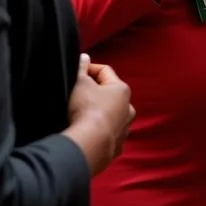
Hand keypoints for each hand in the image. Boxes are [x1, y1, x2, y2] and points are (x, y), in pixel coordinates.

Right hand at [64, 54, 134, 175]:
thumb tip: (84, 58)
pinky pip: (108, 135)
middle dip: (95, 93)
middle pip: (110, 95)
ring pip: (111, 116)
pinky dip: (99, 132)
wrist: (89, 145)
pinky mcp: (117, 147)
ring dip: (99, 114)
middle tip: (79, 94)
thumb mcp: (80, 83)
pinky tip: (88, 133)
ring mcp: (124, 129)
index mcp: (122, 89)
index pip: (104, 71)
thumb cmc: (87, 110)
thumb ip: (82, 68)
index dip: (89, 69)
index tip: (78, 73)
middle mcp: (128, 108)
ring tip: (82, 115)